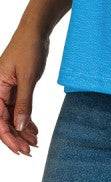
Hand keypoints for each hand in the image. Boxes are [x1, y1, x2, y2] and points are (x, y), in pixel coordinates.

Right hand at [0, 27, 48, 155]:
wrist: (35, 31)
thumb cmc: (28, 48)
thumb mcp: (28, 77)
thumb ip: (24, 102)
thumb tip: (20, 126)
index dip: (9, 137)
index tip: (21, 149)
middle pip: (4, 121)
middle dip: (16, 137)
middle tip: (30, 150)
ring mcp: (7, 90)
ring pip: (12, 116)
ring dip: (22, 130)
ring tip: (34, 142)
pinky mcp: (17, 87)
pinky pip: (18, 108)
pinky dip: (26, 119)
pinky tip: (34, 130)